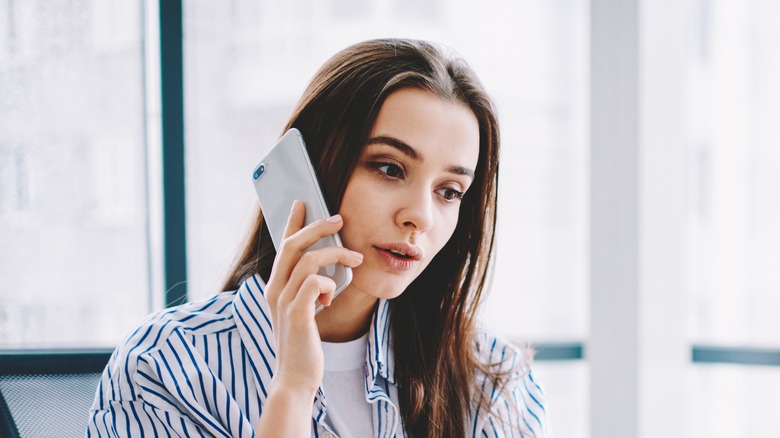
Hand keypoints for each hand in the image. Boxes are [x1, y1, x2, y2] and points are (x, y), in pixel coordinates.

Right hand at [265, 200, 363, 396]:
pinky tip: (331, 299)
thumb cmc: (303, 345)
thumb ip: (309, 289)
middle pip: (293, 245)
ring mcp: (284, 301)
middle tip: (339, 218)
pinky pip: (314, 283)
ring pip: (307, 260)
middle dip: (317, 227)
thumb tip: (329, 267)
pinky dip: (329, 284)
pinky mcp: (296, 314)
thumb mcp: (304, 310)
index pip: (282, 246)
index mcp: (275, 287)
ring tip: (355, 259)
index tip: (302, 203)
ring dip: (335, 255)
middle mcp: (274, 290)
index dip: (292, 223)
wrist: (295, 379)